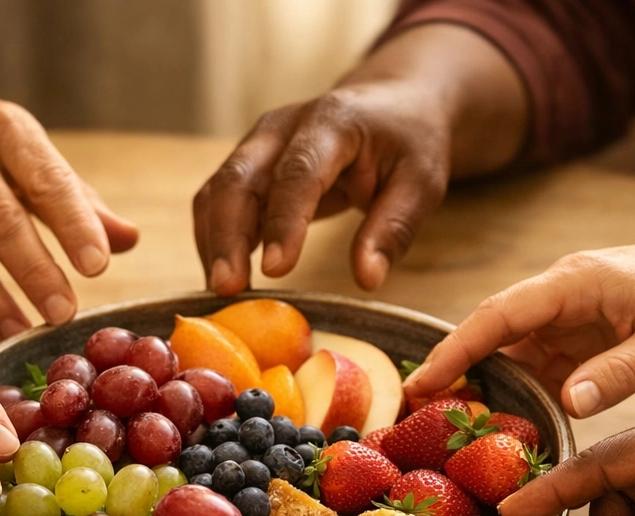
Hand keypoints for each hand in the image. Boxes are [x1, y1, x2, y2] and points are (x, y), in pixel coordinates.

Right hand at [192, 24, 524, 294]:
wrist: (392, 103)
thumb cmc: (408, 142)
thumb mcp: (421, 181)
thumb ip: (393, 228)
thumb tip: (366, 279)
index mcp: (332, 121)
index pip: (298, 173)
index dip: (284, 222)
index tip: (275, 271)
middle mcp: (282, 127)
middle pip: (238, 179)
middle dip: (226, 236)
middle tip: (226, 289)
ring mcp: (258, 144)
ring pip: (218, 191)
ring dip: (214, 243)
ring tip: (220, 292)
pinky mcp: (248, 165)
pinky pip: (218, 202)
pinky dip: (214, 239)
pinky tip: (225, 276)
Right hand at [405, 212, 634, 417]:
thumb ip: (620, 372)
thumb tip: (566, 403)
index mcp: (574, 282)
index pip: (499, 315)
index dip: (456, 350)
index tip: (422, 384)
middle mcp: (557, 294)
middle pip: (488, 333)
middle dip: (451, 372)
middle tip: (414, 420)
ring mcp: (561, 315)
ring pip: (505, 353)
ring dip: (481, 389)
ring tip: (448, 435)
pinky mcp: (571, 336)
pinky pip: (531, 366)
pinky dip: (513, 394)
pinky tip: (500, 430)